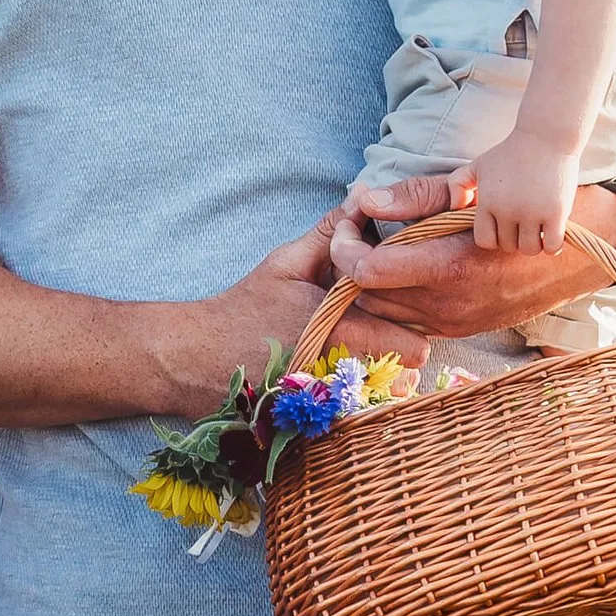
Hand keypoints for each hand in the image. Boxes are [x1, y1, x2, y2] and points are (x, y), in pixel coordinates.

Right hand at [168, 214, 426, 403]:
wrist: (200, 358)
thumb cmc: (247, 308)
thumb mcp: (287, 262)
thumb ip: (332, 231)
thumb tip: (364, 195)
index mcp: (342, 330)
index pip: (415, 344)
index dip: (412, 325)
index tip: (397, 310)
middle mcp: (345, 373)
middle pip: (411, 373)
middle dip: (405, 350)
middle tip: (386, 329)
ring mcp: (334, 403)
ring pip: (392, 394)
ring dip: (388, 374)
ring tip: (367, 353)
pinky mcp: (322, 420)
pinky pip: (368, 410)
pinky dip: (367, 395)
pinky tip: (348, 374)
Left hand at [336, 182, 615, 332]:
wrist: (584, 252)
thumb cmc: (529, 209)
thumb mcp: (473, 192)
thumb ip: (413, 197)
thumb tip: (361, 198)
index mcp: (448, 269)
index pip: (365, 271)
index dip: (343, 244)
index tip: (346, 218)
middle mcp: (448, 307)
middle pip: (366, 296)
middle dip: (350, 262)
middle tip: (354, 228)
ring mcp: (456, 324)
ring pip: (384, 313)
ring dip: (370, 282)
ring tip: (375, 244)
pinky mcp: (462, 330)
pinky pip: (410, 320)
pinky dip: (395, 296)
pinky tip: (402, 266)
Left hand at [461, 128, 583, 255]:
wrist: (546, 136)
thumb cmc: (511, 152)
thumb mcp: (478, 164)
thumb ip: (457, 184)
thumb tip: (455, 208)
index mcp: (488, 202)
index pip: (485, 241)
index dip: (494, 239)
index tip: (504, 228)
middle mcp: (507, 210)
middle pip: (508, 246)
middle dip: (515, 239)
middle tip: (524, 226)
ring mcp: (532, 212)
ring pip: (529, 249)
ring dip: (534, 244)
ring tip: (538, 230)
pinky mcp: (556, 212)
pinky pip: (552, 246)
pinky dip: (552, 246)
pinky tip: (553, 232)